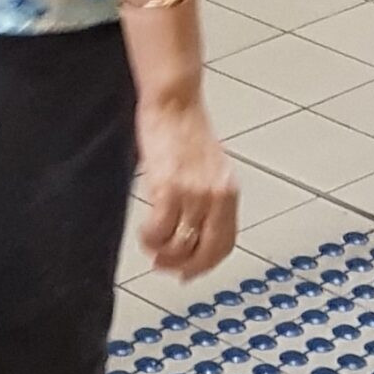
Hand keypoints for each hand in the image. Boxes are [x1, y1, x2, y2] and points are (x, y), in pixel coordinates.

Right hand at [134, 94, 238, 277]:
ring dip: (162, 253)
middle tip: (163, 266)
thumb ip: (206, 198)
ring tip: (150, 245)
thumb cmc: (185, 128)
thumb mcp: (208, 169)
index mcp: (229, 192)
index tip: (188, 273)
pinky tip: (144, 232)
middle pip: (206, 252)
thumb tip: (192, 230)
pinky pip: (160, 229)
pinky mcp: (168, 187)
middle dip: (183, 266)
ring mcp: (193, 193)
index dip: (205, 265)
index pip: (224, 244)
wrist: (173, 101)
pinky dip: (150, 237)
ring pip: (180, 245)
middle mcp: (216, 196)